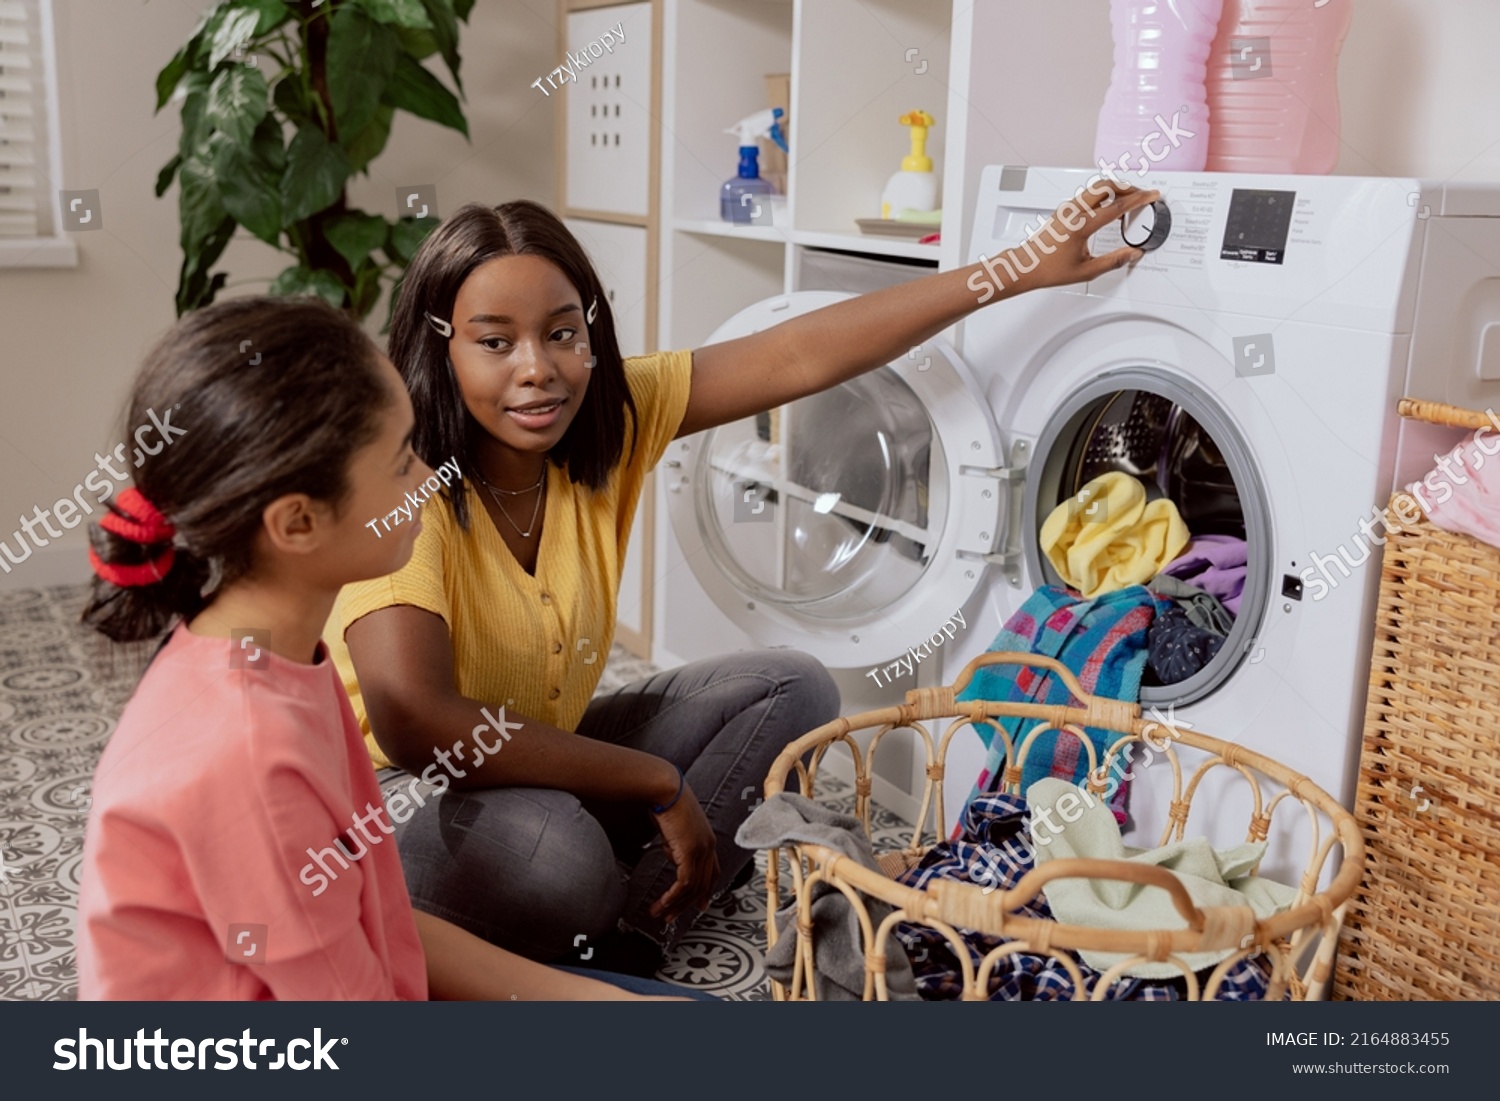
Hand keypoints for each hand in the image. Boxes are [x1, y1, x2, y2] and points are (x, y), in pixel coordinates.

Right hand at [648, 780, 720, 922]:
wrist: (665, 788)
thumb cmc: (665, 800)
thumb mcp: (673, 825)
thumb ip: (676, 841)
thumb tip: (670, 852)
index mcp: (707, 838)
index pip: (712, 871)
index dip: (706, 890)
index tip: (700, 905)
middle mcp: (709, 846)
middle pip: (704, 884)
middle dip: (687, 905)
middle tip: (672, 917)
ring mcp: (702, 849)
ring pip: (693, 888)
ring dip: (675, 905)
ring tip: (660, 914)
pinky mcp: (691, 852)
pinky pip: (684, 883)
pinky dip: (672, 897)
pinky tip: (661, 903)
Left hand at [1013, 181, 1158, 291]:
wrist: (1027, 266)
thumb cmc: (1049, 269)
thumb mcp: (1087, 271)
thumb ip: (1114, 261)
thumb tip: (1132, 254)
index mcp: (1080, 226)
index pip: (1116, 206)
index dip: (1139, 199)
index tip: (1151, 195)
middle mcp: (1073, 212)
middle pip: (1107, 186)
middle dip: (1129, 187)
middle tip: (1142, 194)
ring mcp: (1067, 209)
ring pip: (1096, 187)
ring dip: (1116, 189)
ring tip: (1130, 200)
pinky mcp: (1064, 210)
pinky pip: (1088, 194)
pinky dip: (1104, 195)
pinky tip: (1110, 206)